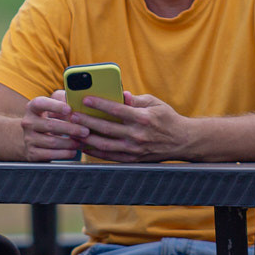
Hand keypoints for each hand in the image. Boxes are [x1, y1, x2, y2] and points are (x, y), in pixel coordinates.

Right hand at [18, 91, 86, 161]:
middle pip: (50, 125)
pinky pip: (50, 155)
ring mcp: (28, 139)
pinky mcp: (32, 153)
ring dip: (70, 143)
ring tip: (82, 142)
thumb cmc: (50, 119)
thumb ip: (63, 99)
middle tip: (86, 131)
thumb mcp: (54, 107)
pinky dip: (64, 154)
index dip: (55, 106)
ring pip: (52, 142)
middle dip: (71, 129)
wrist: (34, 139)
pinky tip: (73, 151)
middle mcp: (28, 122)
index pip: (41, 103)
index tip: (69, 109)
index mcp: (33, 107)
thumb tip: (77, 96)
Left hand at [71, 92, 194, 162]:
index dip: (99, 104)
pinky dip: (95, 152)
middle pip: (107, 128)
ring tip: (73, 131)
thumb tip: (121, 94)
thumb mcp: (155, 103)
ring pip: (105, 145)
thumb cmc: (167, 118)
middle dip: (87, 121)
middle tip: (72, 115)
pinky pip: (110, 157)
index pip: (117, 110)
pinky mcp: (133, 159)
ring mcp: (134, 149)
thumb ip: (136, 99)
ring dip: (87, 139)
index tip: (85, 99)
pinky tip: (84, 146)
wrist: (182, 141)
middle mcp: (138, 135)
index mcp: (143, 118)